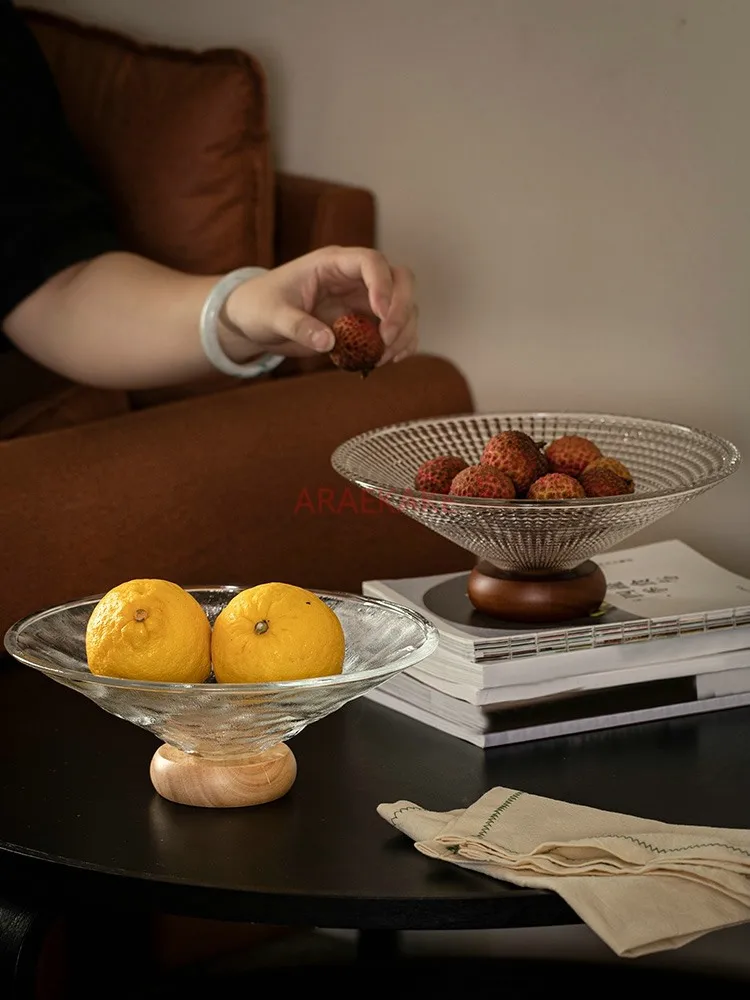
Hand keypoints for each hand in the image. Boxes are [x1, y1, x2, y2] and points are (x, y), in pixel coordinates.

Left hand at [223, 246, 417, 365]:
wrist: (256, 319)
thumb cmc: (260, 306)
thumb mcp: (271, 315)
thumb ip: (297, 326)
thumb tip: (328, 341)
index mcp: (333, 264)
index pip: (371, 262)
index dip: (383, 285)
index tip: (381, 315)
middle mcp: (354, 279)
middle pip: (400, 279)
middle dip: (402, 309)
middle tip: (387, 339)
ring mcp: (363, 300)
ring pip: (404, 307)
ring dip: (403, 332)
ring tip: (382, 358)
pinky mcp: (364, 323)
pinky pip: (395, 330)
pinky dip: (400, 345)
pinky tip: (387, 360)